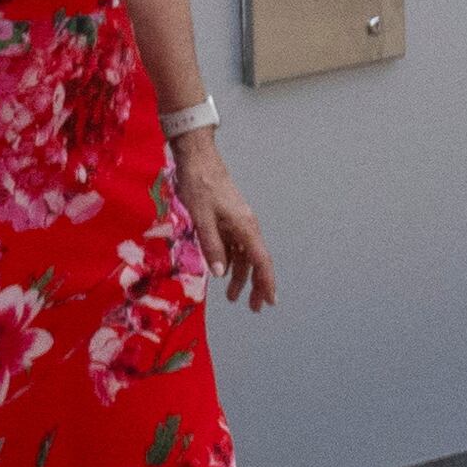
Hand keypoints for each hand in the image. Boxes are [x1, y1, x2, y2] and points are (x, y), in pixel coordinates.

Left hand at [174, 131, 275, 308]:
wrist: (197, 158)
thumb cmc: (199, 185)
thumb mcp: (201, 218)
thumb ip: (212, 246)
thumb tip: (220, 273)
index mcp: (244, 227)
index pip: (261, 261)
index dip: (266, 283)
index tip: (270, 301)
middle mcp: (246, 226)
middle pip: (256, 262)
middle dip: (256, 286)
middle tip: (254, 308)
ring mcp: (238, 222)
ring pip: (245, 256)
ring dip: (241, 276)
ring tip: (232, 297)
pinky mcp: (229, 219)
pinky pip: (235, 246)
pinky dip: (232, 262)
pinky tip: (223, 272)